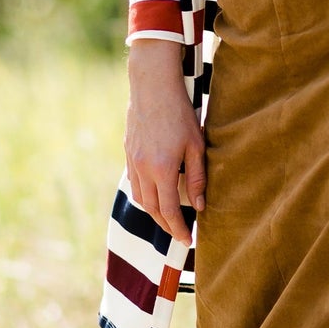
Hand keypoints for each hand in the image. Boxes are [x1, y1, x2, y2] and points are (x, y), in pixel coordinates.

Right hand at [124, 40, 204, 243]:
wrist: (152, 86)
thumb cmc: (180, 113)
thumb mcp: (196, 145)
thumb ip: (198, 178)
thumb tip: (200, 206)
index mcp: (162, 169)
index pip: (169, 211)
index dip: (178, 229)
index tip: (188, 241)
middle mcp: (143, 170)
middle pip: (152, 209)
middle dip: (166, 226)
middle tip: (180, 235)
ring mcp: (132, 161)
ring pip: (140, 198)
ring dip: (154, 212)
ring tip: (169, 218)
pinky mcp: (128, 153)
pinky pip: (134, 183)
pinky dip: (145, 195)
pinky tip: (155, 195)